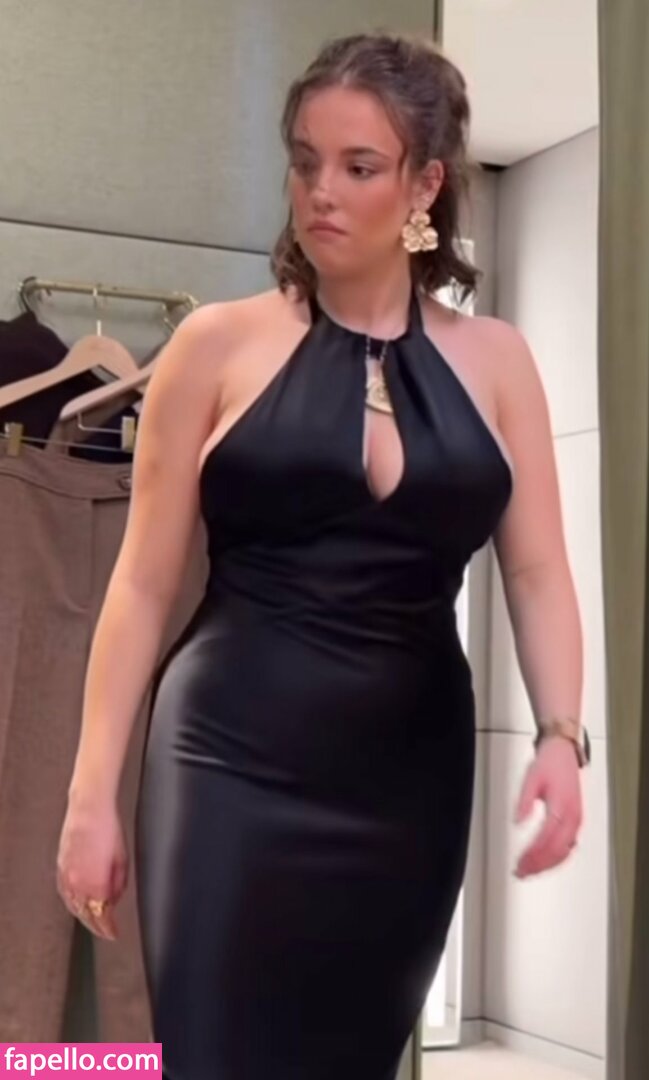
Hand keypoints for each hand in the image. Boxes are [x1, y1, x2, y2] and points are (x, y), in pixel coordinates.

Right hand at [56, 793, 127, 939]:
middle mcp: (77, 884)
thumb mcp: (122, 859)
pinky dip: (71, 903)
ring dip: (84, 916)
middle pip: (86, 915)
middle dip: (97, 925)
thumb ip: (119, 884)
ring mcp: (66, 876)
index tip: (115, 934)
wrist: (89, 808)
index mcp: (95, 884)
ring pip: (73, 906)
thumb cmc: (109, 828)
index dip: (109, 928)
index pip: (102, 916)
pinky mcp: (60, 867)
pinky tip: (77, 905)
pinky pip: (64, 894)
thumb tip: (114, 898)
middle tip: (106, 931)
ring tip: (94, 922)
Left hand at [513, 736, 582, 878]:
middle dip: (538, 865)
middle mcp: (573, 817)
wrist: (563, 752)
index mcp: (562, 807)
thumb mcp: (531, 779)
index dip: (533, 856)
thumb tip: (517, 822)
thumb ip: (524, 802)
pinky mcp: (575, 820)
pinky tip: (544, 861)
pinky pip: (568, 846)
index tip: (519, 863)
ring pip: (565, 852)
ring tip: (529, 871)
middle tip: (521, 872)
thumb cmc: (550, 763)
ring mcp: (576, 820)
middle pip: (557, 851)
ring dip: (547, 864)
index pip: (547, 840)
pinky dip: (556, 857)